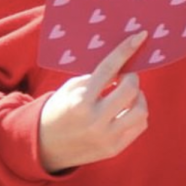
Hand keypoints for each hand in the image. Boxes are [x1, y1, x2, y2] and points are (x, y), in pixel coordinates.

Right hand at [38, 31, 148, 173]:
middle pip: (131, 89)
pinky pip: (140, 125)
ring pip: (141, 110)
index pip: (109, 69)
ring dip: (138, 97)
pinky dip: (137, 114)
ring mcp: (106, 137)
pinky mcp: (114, 148)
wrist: (43, 146)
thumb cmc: (59, 110)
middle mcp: (94, 120)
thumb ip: (96, 78)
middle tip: (124, 77)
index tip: (140, 36)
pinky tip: (126, 110)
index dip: (125, 50)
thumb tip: (125, 64)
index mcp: (79, 102)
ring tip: (126, 96)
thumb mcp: (71, 88)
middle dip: (130, 78)